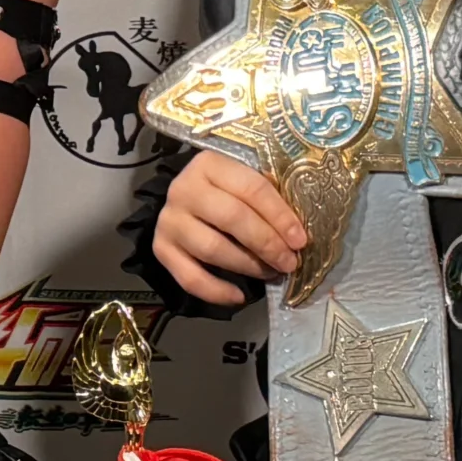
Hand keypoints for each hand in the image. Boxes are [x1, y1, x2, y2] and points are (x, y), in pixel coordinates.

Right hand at [153, 155, 306, 304]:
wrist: (185, 200)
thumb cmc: (226, 192)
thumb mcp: (245, 181)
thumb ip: (267, 199)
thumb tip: (296, 236)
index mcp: (209, 164)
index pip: (251, 189)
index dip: (280, 216)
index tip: (300, 240)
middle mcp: (183, 189)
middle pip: (232, 218)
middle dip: (266, 244)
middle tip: (288, 262)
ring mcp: (169, 220)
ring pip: (212, 249)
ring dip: (247, 266)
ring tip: (270, 273)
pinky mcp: (161, 248)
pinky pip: (190, 277)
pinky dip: (216, 291)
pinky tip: (238, 296)